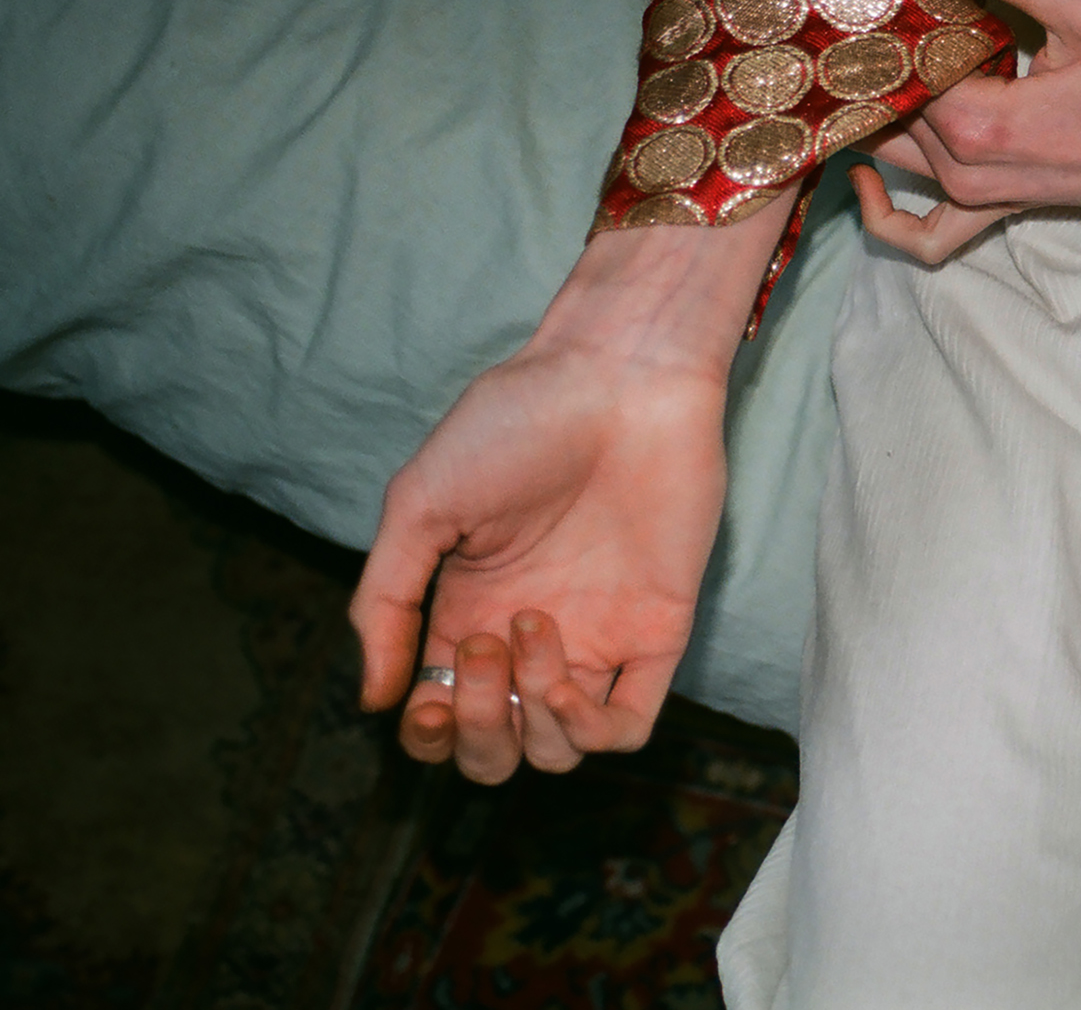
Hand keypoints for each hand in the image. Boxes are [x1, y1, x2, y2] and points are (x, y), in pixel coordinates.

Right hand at [349, 194, 792, 782]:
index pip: (442, 718)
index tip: (426, 698)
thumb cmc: (517, 422)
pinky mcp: (657, 633)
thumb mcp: (419, 504)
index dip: (429, 734)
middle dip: (478, 732)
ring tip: (531, 628)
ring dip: (531, 719)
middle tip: (482, 648)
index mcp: (470, 610)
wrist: (618, 379)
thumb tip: (372, 699)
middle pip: (497, 751)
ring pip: (556, 752)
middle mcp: (532, 638)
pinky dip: (588, 732)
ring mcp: (597, 639)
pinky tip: (568, 684)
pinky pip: (628, 730)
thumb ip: (385, 602)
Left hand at [854, 0, 1080, 260]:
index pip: (893, 66)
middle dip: (878, 59)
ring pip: (895, 158)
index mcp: (980, 125)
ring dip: (879, 112)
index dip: (885, 16)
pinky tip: (871, 177)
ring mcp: (984, 201)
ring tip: (886, 54)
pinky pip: (925, 234)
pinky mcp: (1004, 209)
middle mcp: (968, 174)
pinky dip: (889, 215)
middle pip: (885, 110)